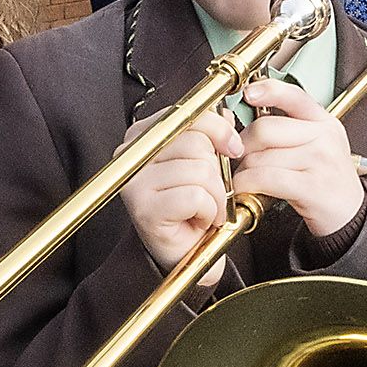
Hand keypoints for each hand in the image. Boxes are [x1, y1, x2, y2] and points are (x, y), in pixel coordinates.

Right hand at [121, 110, 241, 270]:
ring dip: (216, 196)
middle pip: (196, 143)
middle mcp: (132, 155)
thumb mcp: (203, 162)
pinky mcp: (143, 209)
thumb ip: (209, 135)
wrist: (182, 252)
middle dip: (218, 172)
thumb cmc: (190, 208)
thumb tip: (226, 113)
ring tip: (206, 208)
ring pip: (200, 171)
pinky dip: (208, 211)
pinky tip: (200, 219)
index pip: (186, 115)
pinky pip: (195, 196)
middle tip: (213, 193)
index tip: (234, 147)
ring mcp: (134, 182)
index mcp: (144, 136)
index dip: (217, 129)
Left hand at [225, 79, 365, 244]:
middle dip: (242, 144)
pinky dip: (246, 183)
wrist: (350, 214)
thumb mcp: (317, 145)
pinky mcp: (312, 186)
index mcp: (324, 122)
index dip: (268, 90)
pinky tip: (244, 187)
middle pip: (265, 128)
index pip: (293, 95)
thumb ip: (288, 129)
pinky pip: (265, 177)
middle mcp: (324, 137)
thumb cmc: (325, 179)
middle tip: (237, 156)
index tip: (247, 93)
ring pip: (260, 156)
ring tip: (243, 177)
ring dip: (242, 170)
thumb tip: (244, 121)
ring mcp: (320, 160)